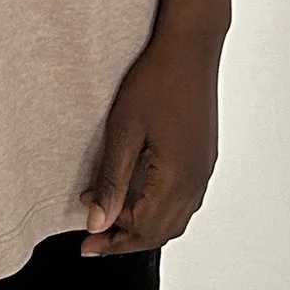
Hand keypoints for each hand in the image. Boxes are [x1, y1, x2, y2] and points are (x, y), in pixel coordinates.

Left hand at [81, 27, 222, 256]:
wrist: (191, 48)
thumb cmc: (156, 81)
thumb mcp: (123, 132)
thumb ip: (111, 182)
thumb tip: (97, 223)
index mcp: (177, 177)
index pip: (144, 228)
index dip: (112, 237)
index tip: (84, 237)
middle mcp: (196, 179)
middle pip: (162, 231)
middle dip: (126, 240)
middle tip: (94, 240)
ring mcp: (204, 169)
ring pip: (176, 220)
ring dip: (144, 227)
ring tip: (112, 223)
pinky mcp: (204, 158)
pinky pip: (185, 202)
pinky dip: (160, 212)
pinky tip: (139, 201)